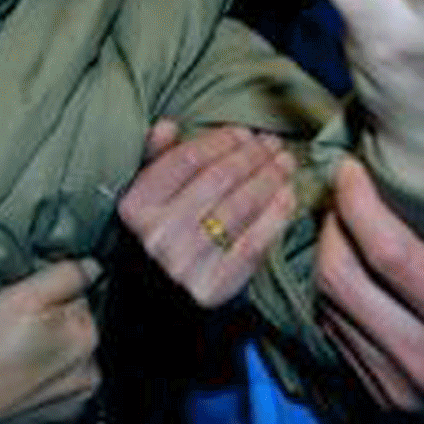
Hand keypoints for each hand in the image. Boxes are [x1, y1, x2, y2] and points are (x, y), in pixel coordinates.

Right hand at [0, 258, 102, 423]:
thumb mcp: (24, 294)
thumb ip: (66, 275)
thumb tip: (94, 267)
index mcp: (87, 338)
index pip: (79, 304)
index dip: (50, 303)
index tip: (24, 314)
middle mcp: (91, 376)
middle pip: (75, 338)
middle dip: (53, 334)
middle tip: (13, 338)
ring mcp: (75, 407)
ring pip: (67, 370)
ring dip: (49, 363)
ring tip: (13, 364)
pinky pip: (54, 401)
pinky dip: (40, 393)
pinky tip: (15, 387)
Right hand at [118, 121, 298, 306]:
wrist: (165, 299)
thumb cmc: (163, 233)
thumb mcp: (150, 196)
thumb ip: (156, 158)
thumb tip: (168, 125)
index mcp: (136, 207)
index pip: (185, 159)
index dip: (220, 140)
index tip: (243, 132)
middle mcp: (157, 235)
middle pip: (218, 179)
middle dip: (251, 156)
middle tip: (271, 143)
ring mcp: (185, 263)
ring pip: (239, 207)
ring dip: (269, 178)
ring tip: (284, 162)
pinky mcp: (214, 286)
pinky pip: (254, 241)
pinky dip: (276, 215)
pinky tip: (288, 194)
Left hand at [317, 152, 423, 423]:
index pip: (387, 254)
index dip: (357, 201)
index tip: (352, 163)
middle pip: (339, 281)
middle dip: (331, 222)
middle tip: (345, 187)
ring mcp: (405, 393)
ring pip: (330, 313)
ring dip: (328, 258)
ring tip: (346, 219)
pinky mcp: (396, 407)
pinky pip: (342, 342)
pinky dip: (338, 299)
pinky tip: (357, 269)